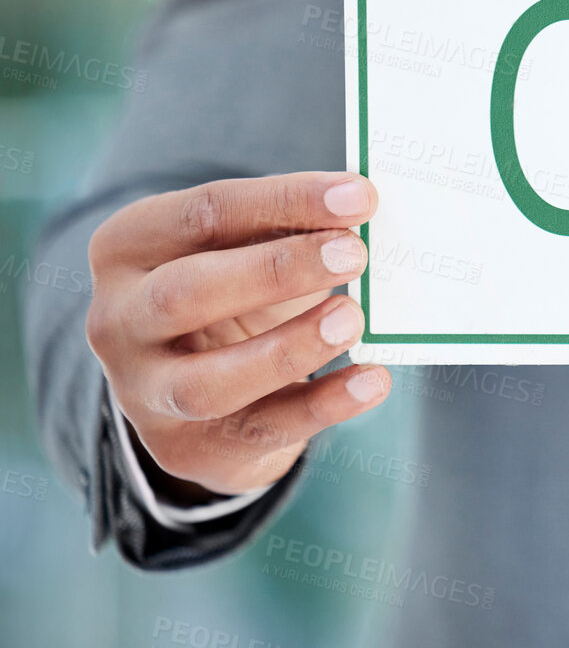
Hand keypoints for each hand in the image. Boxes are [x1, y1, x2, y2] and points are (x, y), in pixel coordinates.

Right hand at [86, 172, 387, 496]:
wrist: (204, 396)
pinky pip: (260, 430)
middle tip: (353, 253)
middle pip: (186, 293)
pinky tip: (372, 380)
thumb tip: (363, 208)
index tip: (361, 197)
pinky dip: (324, 405)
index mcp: (128, 249)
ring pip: (206, 382)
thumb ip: (290, 230)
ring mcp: (144, 394)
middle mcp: (118, 322)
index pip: (204, 214)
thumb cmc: (235, 297)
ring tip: (353, 319)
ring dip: (288, 348)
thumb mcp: (247, 251)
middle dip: (275, 270)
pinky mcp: (187, 450)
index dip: (285, 200)